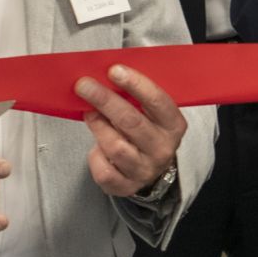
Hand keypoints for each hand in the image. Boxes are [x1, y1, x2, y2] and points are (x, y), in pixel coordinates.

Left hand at [75, 64, 189, 197]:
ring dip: (98, 126)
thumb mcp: (150, 112)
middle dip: (105, 100)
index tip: (113, 70)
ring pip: (115, 146)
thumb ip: (134, 95)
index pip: (157, 101)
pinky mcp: (126, 186)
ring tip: (89, 113)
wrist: (150, 167)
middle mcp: (163, 149)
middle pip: (131, 122)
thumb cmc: (145, 130)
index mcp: (173, 125)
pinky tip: (97, 147)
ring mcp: (145, 170)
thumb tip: (103, 75)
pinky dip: (95, 157)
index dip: (135, 84)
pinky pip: (104, 171)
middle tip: (84, 85)